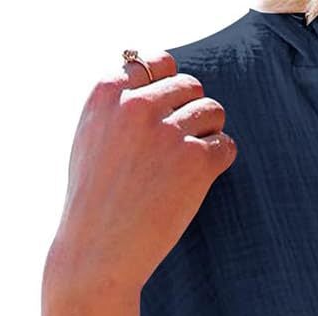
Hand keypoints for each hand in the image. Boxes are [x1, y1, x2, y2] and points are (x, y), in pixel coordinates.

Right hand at [44, 50, 237, 300]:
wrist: (99, 250)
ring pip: (213, 110)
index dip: (167, 87)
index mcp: (107, 93)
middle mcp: (137, 105)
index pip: (155, 63)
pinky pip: (226, 145)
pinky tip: (201, 180)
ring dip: (210, 134)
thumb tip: (149, 73)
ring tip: (190, 165)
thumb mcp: (91, 137)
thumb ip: (116, 104)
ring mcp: (167, 131)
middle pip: (189, 86)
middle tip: (182, 148)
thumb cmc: (95, 201)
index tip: (166, 114)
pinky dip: (220, 160)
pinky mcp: (195, 161)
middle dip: (192, 112)